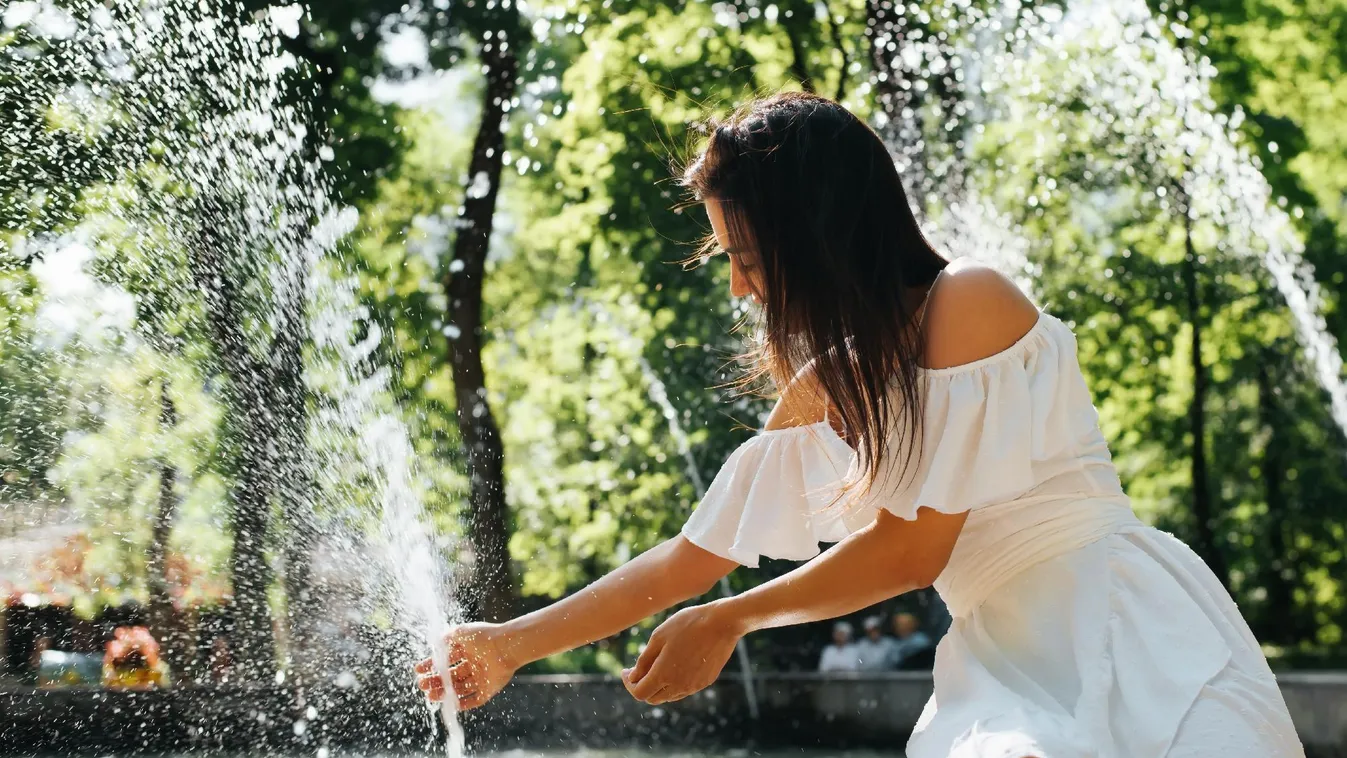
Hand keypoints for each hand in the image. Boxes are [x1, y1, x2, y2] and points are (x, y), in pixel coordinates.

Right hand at [414, 622, 518, 709]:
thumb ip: (447, 637)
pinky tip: (449, 704)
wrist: (506, 646)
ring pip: (459, 688)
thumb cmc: (484, 636)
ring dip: (444, 693)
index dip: (432, 665)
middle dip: (435, 680)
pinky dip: (463, 703)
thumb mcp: (461, 632)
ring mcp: (481, 677)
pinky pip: (474, 699)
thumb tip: (435, 643)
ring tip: (429, 695)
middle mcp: (474, 664)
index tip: (418, 669)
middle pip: (451, 676)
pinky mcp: (489, 689)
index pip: (446, 660)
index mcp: (468, 650)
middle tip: (421, 684)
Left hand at [622, 602, 742, 704]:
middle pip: (652, 698)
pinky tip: (675, 665)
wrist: (722, 623)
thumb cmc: (687, 624)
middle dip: (642, 686)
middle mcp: (678, 686)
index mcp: (663, 674)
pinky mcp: (705, 682)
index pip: (639, 693)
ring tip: (657, 665)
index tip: (625, 672)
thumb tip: (633, 677)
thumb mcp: (659, 637)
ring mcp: (693, 686)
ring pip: (669, 695)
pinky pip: (684, 689)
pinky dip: (674, 683)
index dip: (629, 684)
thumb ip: (644, 660)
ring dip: (658, 686)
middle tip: (638, 670)